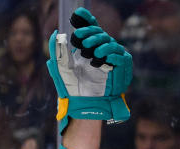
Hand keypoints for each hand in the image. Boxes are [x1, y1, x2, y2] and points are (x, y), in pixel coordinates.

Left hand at [46, 7, 131, 132]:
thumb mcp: (61, 67)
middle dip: (90, 33)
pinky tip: (104, 58)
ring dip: (100, 45)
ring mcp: (114, 57)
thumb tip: (56, 34)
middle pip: (100, 33)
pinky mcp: (123, 67)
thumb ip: (57, 51)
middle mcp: (102, 49)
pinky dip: (112, 55)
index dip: (86, 20)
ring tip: (91, 54)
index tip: (77, 13)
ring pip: (110, 43)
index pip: (91, 28)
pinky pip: (121, 56)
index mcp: (89, 47)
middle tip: (80, 37)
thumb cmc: (72, 87)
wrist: (83, 103)